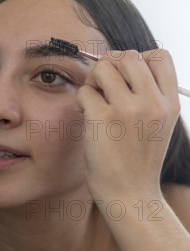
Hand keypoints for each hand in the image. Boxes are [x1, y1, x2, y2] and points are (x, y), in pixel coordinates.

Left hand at [75, 49, 180, 200]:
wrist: (130, 195)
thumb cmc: (138, 160)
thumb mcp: (159, 125)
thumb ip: (148, 95)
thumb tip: (118, 62)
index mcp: (169, 103)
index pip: (159, 56)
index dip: (138, 60)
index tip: (127, 79)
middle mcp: (152, 103)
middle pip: (128, 56)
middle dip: (111, 66)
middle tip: (104, 88)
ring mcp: (127, 109)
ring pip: (103, 67)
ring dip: (93, 81)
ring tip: (94, 101)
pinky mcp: (102, 118)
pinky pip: (85, 90)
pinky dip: (81, 101)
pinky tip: (87, 116)